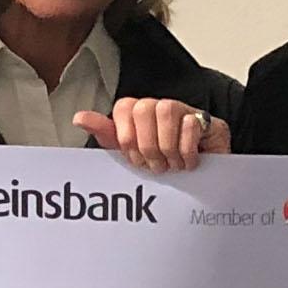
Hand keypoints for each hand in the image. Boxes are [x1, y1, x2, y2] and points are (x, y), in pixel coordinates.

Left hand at [73, 97, 223, 171]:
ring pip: (166, 111)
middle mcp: (160, 107)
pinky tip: (189, 162)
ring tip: (172, 165)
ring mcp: (185, 111)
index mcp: (140, 114)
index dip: (127, 137)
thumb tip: (79, 118)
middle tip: (155, 165)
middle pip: (142, 108)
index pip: (124, 107)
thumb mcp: (130, 154)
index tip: (134, 158)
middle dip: (146, 146)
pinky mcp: (207, 121)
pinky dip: (187, 151)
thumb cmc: (164, 166)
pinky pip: (191, 125)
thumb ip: (106, 135)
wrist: (200, 179)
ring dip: (166, 148)